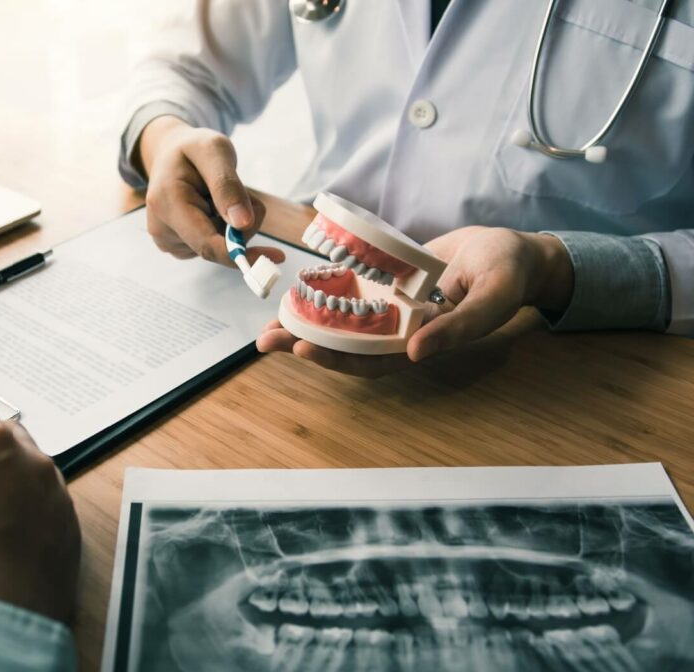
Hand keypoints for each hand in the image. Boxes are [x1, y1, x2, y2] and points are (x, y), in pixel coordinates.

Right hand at [139, 115, 282, 265]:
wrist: (169, 154)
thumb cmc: (192, 149)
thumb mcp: (214, 151)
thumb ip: (228, 186)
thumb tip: (243, 224)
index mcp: (167, 203)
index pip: (207, 244)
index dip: (242, 254)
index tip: (275, 257)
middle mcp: (162, 228)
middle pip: (218, 246)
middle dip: (242, 226)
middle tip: (244, 193)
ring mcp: (168, 241)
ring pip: (219, 247)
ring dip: (231, 225)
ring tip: (216, 195)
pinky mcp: (177, 247)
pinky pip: (213, 246)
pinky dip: (221, 229)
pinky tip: (209, 208)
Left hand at [257, 227, 572, 374]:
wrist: (514, 252)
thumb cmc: (509, 274)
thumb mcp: (493, 297)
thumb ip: (461, 325)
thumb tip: (418, 352)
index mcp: (422, 342)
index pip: (371, 360)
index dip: (337, 359)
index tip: (302, 348)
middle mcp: (400, 329)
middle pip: (346, 345)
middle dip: (305, 343)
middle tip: (265, 339)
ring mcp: (391, 307)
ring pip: (342, 321)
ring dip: (306, 322)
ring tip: (269, 322)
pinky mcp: (387, 282)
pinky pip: (351, 290)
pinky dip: (325, 291)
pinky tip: (297, 288)